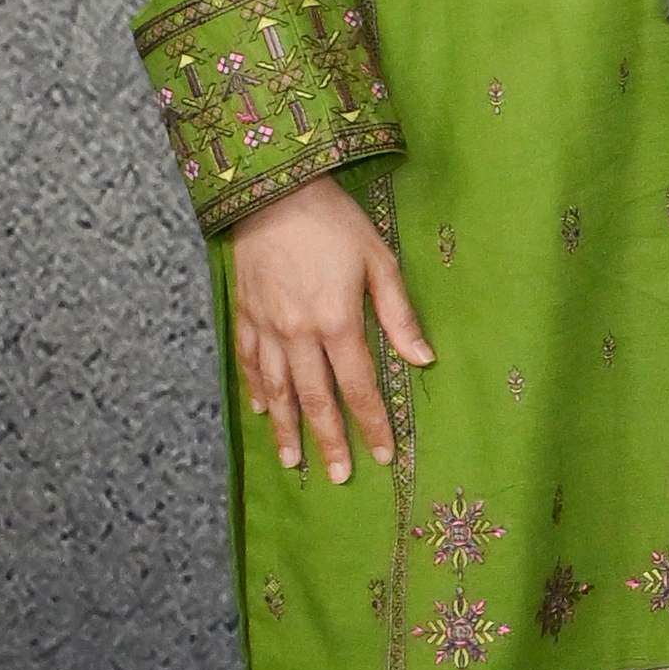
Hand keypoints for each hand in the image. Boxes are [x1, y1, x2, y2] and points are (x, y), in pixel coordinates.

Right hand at [227, 176, 433, 483]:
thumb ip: (398, 315)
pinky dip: (256, 390)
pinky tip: (262, 412)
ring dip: (287, 429)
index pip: (358, 387)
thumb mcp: (379, 261)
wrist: (273, 192)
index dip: (372, 423)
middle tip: (339, 477)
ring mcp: (267, 327)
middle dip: (329, 441)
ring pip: (277, 390)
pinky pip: (248, 362)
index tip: (383, 454)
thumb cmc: (334, 222)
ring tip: (293, 462)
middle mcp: (298, 334)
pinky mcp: (245, 314)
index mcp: (337, 323)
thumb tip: (423, 358)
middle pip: (316, 399)